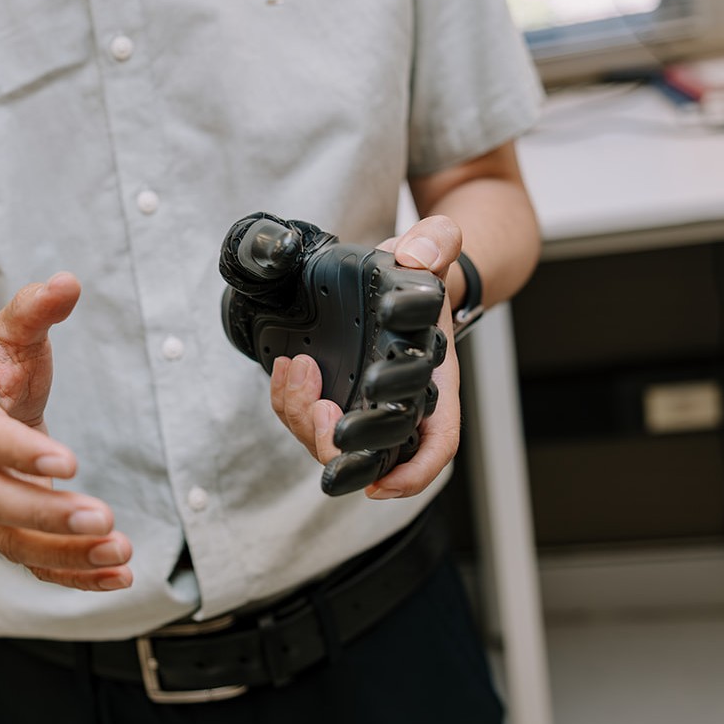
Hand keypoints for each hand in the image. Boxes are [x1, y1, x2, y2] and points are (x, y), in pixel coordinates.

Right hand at [0, 273, 132, 590]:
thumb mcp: (11, 334)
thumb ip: (35, 310)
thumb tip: (67, 282)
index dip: (21, 453)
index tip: (69, 462)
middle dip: (49, 516)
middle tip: (103, 517)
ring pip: (16, 543)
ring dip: (67, 556)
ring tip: (119, 551)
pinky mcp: (11, 531)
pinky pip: (35, 565)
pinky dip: (75, 577)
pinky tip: (118, 576)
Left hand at [269, 216, 463, 499]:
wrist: (398, 276)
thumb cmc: (418, 275)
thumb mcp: (432, 246)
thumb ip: (435, 241)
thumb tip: (418, 255)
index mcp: (435, 380)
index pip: (437, 440)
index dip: (414, 470)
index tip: (382, 481)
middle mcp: (400, 404)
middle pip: (378, 455)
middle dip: (351, 454)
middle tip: (329, 423)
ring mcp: (362, 404)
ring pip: (331, 442)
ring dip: (308, 418)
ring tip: (297, 370)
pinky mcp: (329, 395)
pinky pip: (305, 417)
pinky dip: (290, 401)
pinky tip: (286, 369)